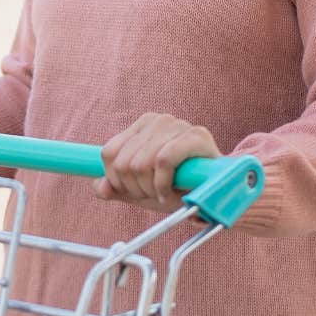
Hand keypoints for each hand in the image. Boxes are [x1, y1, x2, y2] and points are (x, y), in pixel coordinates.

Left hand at [96, 113, 218, 212]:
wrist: (217, 191)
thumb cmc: (178, 186)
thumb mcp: (142, 189)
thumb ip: (118, 188)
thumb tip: (98, 188)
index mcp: (142, 126)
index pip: (109, 153)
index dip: (116, 180)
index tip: (133, 191)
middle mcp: (158, 120)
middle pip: (124, 162)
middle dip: (136, 188)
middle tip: (153, 194)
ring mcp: (178, 125)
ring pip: (142, 163)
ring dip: (150, 188)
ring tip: (163, 193)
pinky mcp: (197, 135)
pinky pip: (164, 160)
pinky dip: (163, 183)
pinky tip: (169, 192)